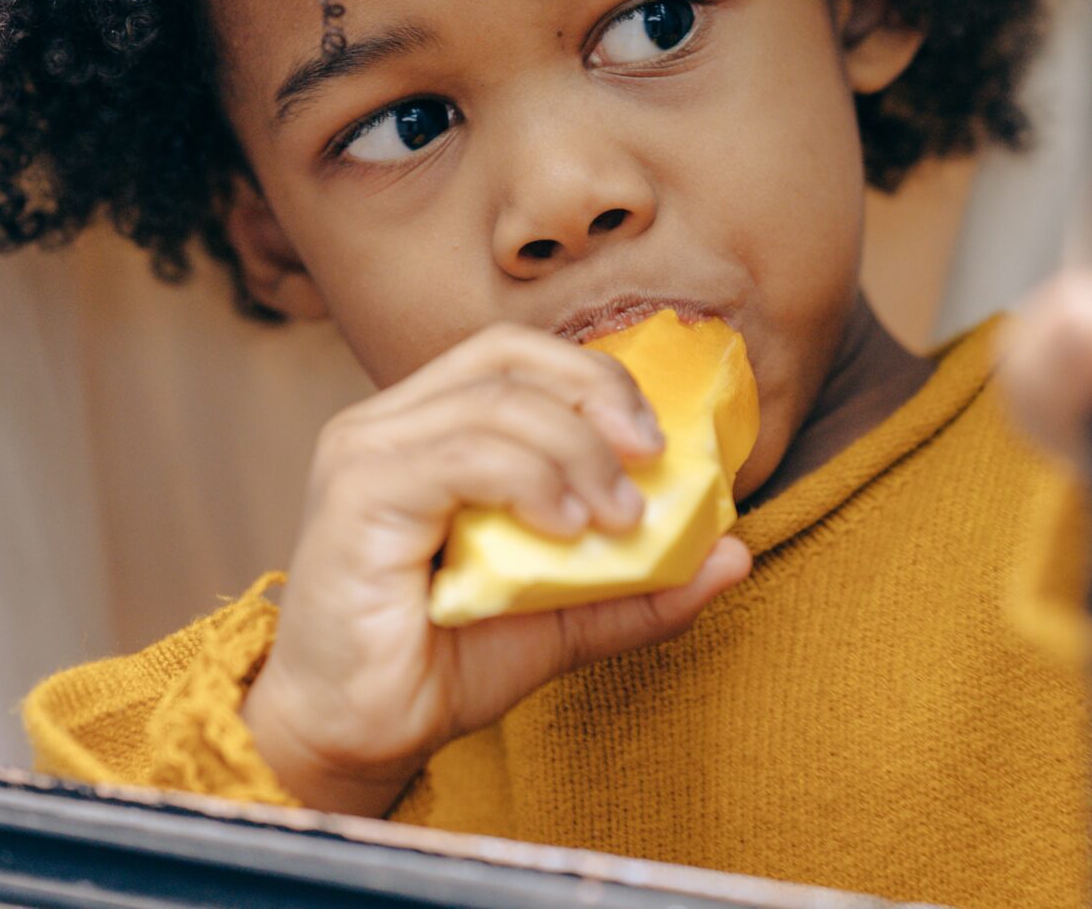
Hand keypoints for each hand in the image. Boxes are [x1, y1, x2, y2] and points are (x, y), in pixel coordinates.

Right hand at [240, 323, 750, 815]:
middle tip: (652, 461)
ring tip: (617, 520)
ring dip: (577, 454)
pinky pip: (461, 455)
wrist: (358, 735)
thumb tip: (736, 554)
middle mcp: (388, 423)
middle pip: (510, 358)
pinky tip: (563, 526)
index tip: (658, 443)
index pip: (519, 356)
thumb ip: (640, 584)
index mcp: (429, 425)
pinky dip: (530, 479)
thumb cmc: (442, 662)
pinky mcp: (355, 495)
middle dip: (597, 397)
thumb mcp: (563, 617)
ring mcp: (365, 453)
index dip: (595, 378)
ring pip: (496, 405)